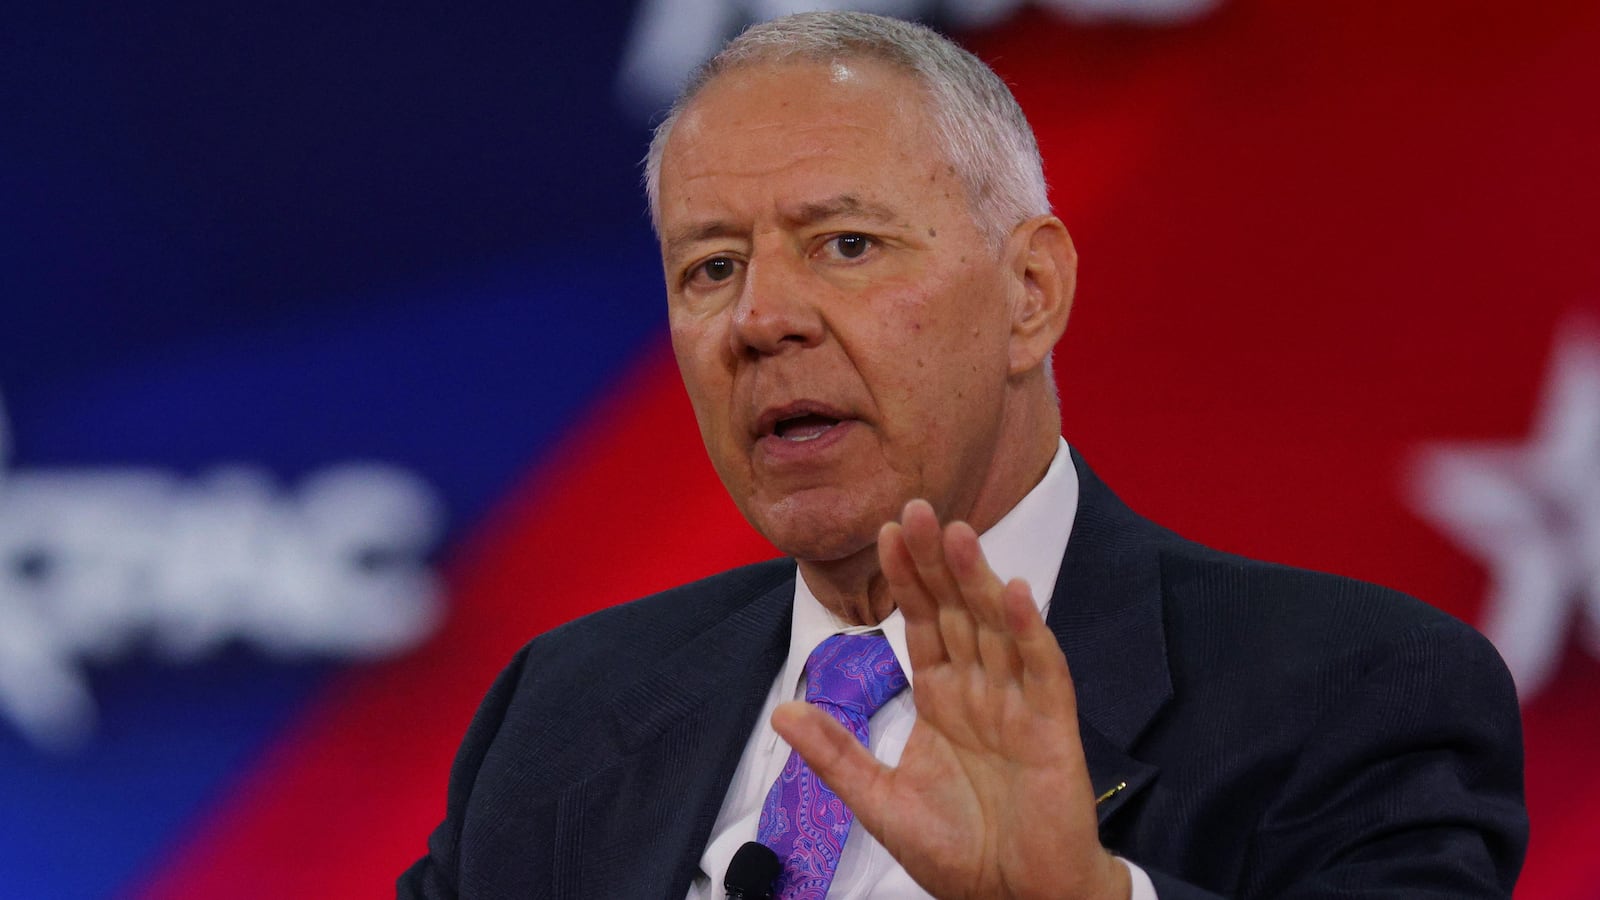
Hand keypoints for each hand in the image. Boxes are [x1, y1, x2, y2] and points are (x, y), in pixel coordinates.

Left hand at [771, 499, 1128, 899]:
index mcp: (943, 701)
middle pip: (956, 611)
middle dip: (935, 561)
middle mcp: (981, 692)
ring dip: (978, 579)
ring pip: (996, 626)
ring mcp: (1019, 705)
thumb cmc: (962, 856)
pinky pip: (1043, 669)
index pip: (921, 624)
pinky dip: (1030, 630)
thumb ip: (836, 755)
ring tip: (957, 532)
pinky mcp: (1053, 729)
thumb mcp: (881, 803)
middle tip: (917, 507)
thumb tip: (783, 712)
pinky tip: (1015, 591)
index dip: (905, 579)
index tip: (885, 532)